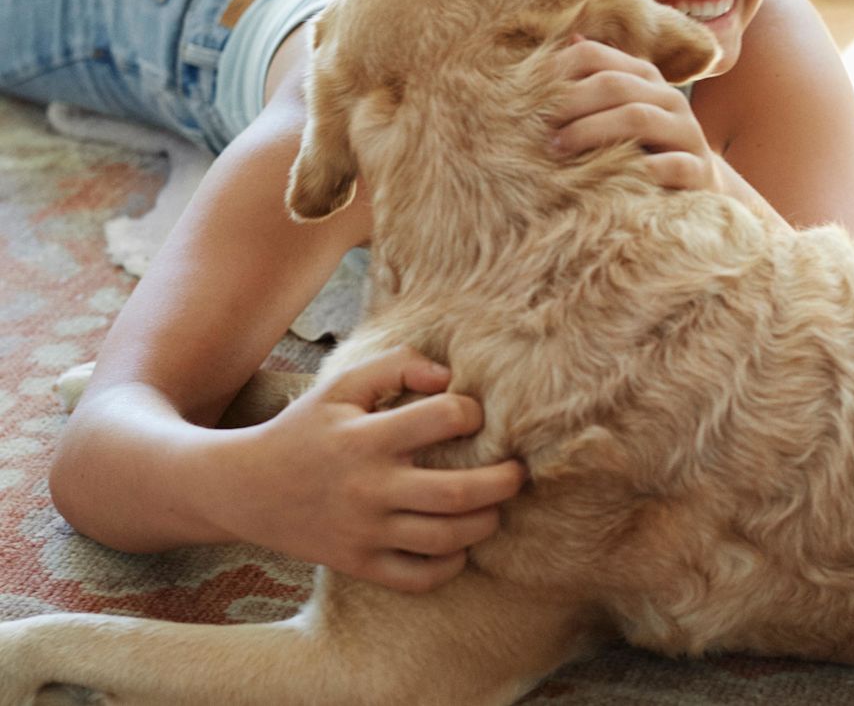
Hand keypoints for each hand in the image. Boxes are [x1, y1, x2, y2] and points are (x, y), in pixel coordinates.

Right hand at [211, 348, 524, 592]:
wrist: (244, 489)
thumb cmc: (304, 430)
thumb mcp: (341, 386)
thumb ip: (396, 366)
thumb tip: (448, 375)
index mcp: (367, 438)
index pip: (442, 418)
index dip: (469, 412)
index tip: (472, 416)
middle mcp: (369, 488)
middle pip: (457, 493)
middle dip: (502, 482)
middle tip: (517, 472)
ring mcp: (365, 531)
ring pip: (445, 538)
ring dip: (484, 523)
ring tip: (494, 508)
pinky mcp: (359, 564)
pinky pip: (418, 577)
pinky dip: (450, 566)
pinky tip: (460, 546)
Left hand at [548, 36, 720, 191]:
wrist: (698, 184)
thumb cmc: (645, 145)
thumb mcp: (620, 110)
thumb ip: (595, 79)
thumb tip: (568, 38)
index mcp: (644, 77)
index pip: (595, 55)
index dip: (558, 70)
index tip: (527, 95)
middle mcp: (668, 97)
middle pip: (614, 85)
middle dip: (571, 103)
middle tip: (540, 127)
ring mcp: (687, 131)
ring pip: (638, 118)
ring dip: (591, 131)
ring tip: (559, 149)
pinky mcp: (699, 169)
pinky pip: (672, 164)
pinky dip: (641, 169)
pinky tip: (610, 179)